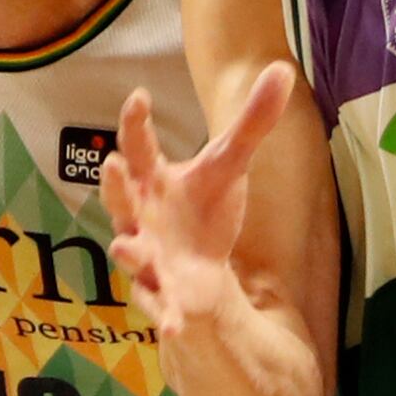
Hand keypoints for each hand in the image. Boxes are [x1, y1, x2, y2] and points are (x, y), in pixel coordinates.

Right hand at [99, 67, 290, 332]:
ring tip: (129, 247)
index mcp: (153, 180)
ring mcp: (147, 256)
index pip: (141, 146)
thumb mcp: (231, 165)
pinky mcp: (162, 293)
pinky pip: (158, 305)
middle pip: (119, 198)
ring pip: (129, 251)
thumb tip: (283, 68)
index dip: (136, 122)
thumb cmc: (205, 211)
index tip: (138, 96)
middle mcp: (140, 216)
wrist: (203, 271)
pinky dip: (165, 315)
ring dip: (127, 250)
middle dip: (113, 185)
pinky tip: (176, 328)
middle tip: (112, 166)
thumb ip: (252, 121)